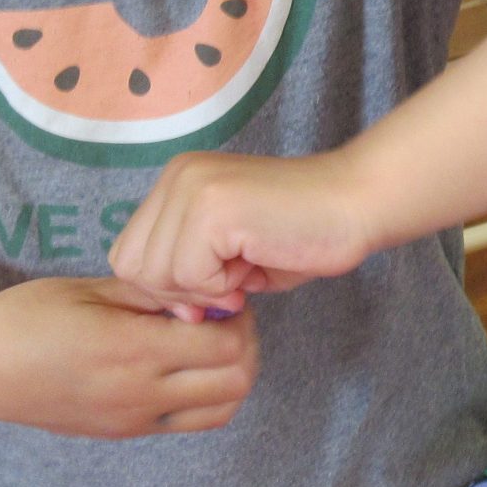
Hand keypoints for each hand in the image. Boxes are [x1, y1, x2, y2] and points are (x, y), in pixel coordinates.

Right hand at [0, 276, 258, 437]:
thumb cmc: (25, 316)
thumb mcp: (91, 289)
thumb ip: (154, 295)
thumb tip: (208, 296)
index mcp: (132, 350)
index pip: (227, 345)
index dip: (239, 316)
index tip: (222, 294)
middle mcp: (140, 394)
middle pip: (236, 382)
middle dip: (245, 345)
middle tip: (226, 316)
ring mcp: (133, 421)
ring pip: (221, 410)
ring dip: (230, 375)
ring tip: (207, 342)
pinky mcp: (123, 433)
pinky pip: (187, 423)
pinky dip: (204, 396)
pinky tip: (180, 365)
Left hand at [109, 150, 382, 307]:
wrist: (356, 205)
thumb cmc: (302, 233)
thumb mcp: (228, 252)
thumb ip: (188, 270)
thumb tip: (167, 310)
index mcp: (176, 181)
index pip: (130, 252)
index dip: (165, 286)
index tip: (214, 291)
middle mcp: (176, 176)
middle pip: (131, 265)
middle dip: (177, 293)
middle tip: (230, 288)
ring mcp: (191, 188)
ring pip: (155, 274)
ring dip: (203, 290)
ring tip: (246, 272)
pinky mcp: (212, 208)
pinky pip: (190, 276)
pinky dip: (222, 287)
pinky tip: (255, 267)